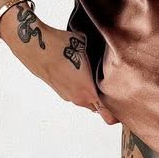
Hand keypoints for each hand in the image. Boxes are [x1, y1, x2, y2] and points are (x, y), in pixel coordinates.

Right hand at [1, 9, 118, 124]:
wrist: (33, 44)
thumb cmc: (60, 46)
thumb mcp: (86, 47)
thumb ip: (98, 58)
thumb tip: (106, 55)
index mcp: (88, 91)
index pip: (107, 114)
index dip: (117, 114)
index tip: (125, 110)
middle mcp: (78, 98)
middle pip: (98, 106)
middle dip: (105, 100)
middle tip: (114, 86)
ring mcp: (66, 95)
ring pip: (85, 98)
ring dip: (91, 91)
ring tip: (94, 74)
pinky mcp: (58, 89)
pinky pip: (74, 92)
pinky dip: (79, 85)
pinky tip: (78, 69)